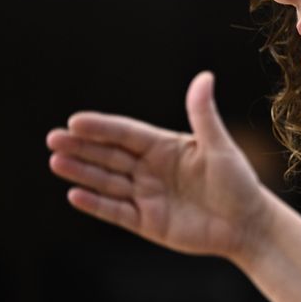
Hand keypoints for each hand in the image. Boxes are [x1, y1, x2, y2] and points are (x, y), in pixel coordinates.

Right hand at [46, 71, 270, 261]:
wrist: (247, 225)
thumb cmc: (238, 181)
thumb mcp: (220, 147)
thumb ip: (204, 115)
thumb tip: (204, 76)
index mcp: (165, 147)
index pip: (126, 134)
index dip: (102, 128)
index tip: (76, 121)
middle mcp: (150, 169)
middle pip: (110, 155)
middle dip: (82, 147)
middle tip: (54, 138)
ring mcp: (146, 196)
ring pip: (107, 181)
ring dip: (82, 172)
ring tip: (56, 161)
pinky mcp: (146, 222)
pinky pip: (116, 211)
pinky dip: (96, 204)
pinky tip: (75, 194)